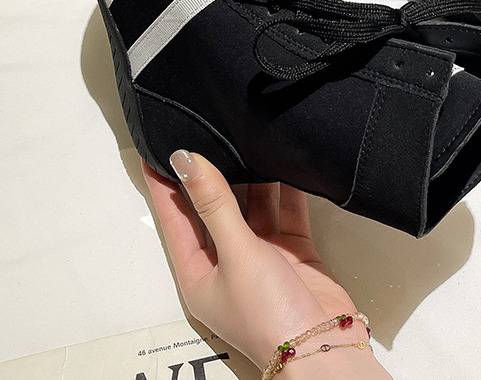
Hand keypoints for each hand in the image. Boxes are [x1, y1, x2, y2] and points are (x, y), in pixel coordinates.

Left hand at [142, 151, 358, 367]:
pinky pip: (287, 211)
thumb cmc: (268, 315)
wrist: (323, 346)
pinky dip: (287, 189)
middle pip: (214, 208)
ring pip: (253, 206)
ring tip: (249, 140)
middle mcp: (227, 262)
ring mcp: (261, 256)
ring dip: (253, 178)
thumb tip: (186, 161)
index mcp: (197, 272)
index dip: (165, 183)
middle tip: (210, 133)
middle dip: (213, 174)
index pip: (173, 218)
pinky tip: (285, 163)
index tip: (158, 146)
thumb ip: (213, 202)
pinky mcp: (292, 252)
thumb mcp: (236, 252)